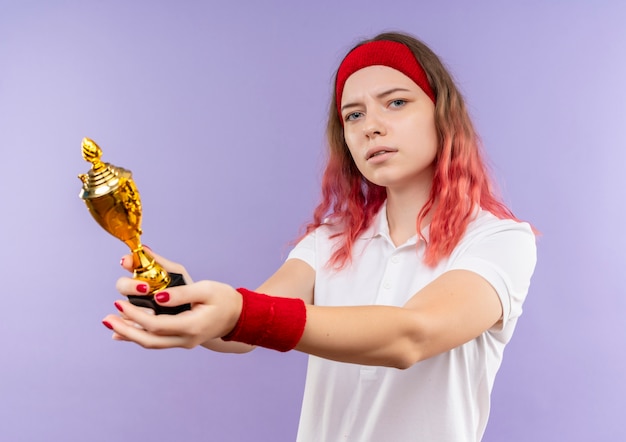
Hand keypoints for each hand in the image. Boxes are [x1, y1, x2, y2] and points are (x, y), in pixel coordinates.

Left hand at [102, 249, 242, 348]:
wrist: (239, 316)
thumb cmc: (224, 299)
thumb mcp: (205, 289)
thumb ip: (181, 293)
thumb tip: (157, 296)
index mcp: (191, 326)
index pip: (156, 324)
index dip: (135, 315)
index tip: (120, 302)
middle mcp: (185, 339)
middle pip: (149, 340)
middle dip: (125, 330)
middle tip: (107, 318)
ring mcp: (183, 342)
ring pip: (151, 343)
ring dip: (129, 334)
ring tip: (110, 323)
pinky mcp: (181, 339)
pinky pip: (156, 340)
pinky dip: (139, 335)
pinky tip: (123, 332)